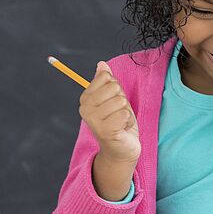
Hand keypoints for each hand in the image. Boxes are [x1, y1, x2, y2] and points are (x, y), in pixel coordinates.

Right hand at [80, 62, 139, 200]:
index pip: (106, 77)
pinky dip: (128, 121)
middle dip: (122, 100)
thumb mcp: (113, 98)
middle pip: (114, 87)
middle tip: (117, 114)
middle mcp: (85, 109)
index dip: (115, 88)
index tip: (112, 102)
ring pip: (121, 101)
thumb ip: (107, 82)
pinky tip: (122, 129)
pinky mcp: (105, 131)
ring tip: (120, 122)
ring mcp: (93, 121)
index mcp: (85, 99)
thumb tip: (101, 64)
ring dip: (126, 112)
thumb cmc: (118, 122)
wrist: (121, 149)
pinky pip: (125, 114)